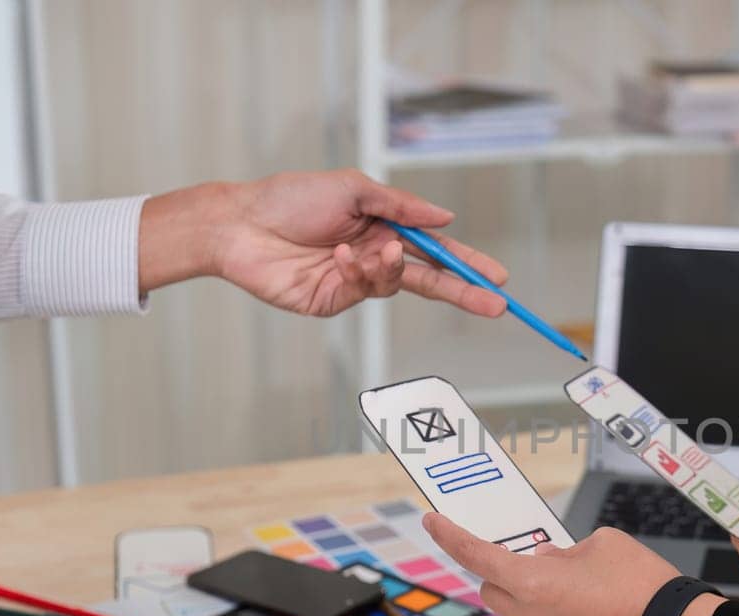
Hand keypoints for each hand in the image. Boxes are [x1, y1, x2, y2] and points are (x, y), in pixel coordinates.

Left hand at [138, 170, 507, 317]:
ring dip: (393, 267)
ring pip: (397, 283)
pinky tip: (339, 254)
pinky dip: (359, 271)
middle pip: (429, 278)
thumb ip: (401, 206)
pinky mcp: (333, 300)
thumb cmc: (291, 197)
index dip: (466, 263)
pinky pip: (363, 290)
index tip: (497, 277)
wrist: (242, 224)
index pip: (434, 249)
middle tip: (495, 303)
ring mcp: (354, 280)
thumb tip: (445, 217)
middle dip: (462, 291)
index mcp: (382, 226)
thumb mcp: (353, 189)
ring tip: (380, 250)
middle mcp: (373, 254)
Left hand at [423, 515, 690, 615]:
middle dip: (499, 571)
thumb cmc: (642, 584)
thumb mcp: (602, 543)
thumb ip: (565, 551)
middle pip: (492, 591)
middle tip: (533, 555)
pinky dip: (557, 609)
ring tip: (578, 578)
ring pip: (522, 610)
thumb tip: (549, 562)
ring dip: (533, 591)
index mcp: (534, 583)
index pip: (477, 557)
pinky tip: (593, 601)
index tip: (433, 522)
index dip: (451, 537)